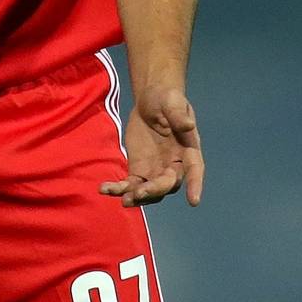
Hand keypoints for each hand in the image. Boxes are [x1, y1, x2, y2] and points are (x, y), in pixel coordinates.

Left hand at [100, 87, 203, 206]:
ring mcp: (156, 171)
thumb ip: (179, 116)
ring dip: (137, 197)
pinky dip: (119, 189)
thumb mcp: (173, 103)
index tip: (193, 201)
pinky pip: (130, 184)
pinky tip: (105, 189)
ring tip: (123, 200)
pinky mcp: (138, 170)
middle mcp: (174, 166)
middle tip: (139, 193)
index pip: (195, 170)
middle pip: (168, 184)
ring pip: (149, 191)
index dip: (195, 185)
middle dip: (155, 190)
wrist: (150, 102)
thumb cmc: (167, 101)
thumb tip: (188, 125)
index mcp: (189, 151)